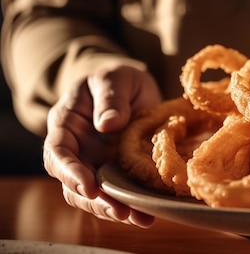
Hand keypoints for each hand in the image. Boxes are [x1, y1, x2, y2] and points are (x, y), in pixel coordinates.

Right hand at [43, 65, 161, 226]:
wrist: (131, 86)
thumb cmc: (117, 78)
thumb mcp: (115, 77)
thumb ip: (110, 97)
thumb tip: (108, 124)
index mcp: (66, 122)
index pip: (58, 151)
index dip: (70, 172)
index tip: (89, 187)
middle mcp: (76, 147)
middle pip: (72, 182)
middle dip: (94, 200)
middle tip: (120, 210)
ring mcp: (94, 162)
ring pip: (93, 194)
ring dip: (112, 208)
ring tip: (137, 217)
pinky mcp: (115, 171)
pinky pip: (116, 192)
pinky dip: (128, 205)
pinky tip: (146, 214)